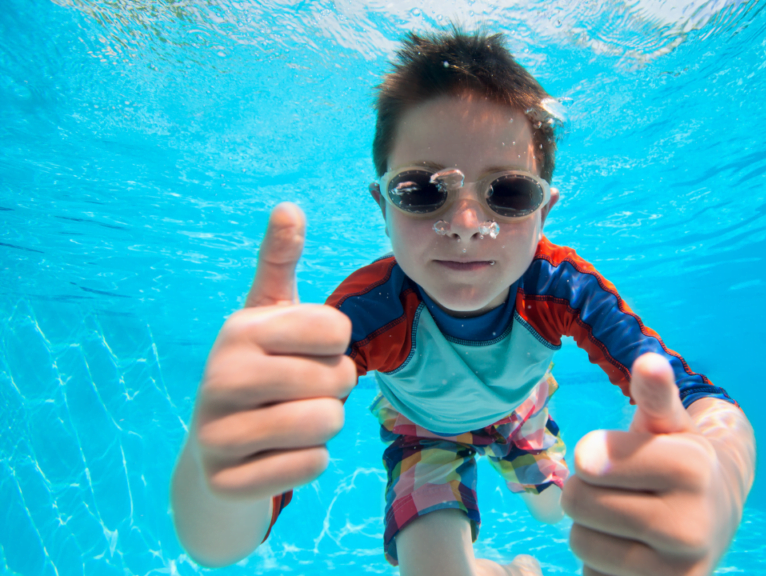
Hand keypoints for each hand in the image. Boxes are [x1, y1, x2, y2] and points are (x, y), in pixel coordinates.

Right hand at [189, 203, 356, 501]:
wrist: (214, 452)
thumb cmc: (259, 370)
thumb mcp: (267, 315)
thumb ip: (279, 262)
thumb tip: (288, 206)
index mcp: (240, 329)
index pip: (337, 329)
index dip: (336, 346)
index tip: (306, 353)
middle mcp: (220, 376)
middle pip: (338, 380)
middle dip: (334, 391)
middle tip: (300, 393)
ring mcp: (217, 432)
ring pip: (327, 424)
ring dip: (324, 427)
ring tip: (291, 421)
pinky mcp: (225, 480)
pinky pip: (311, 467)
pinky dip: (309, 463)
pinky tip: (278, 455)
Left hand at [561, 353, 747, 575]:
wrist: (718, 517)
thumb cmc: (679, 461)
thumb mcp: (668, 424)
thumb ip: (655, 396)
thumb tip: (649, 361)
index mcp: (692, 467)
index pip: (588, 460)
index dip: (591, 455)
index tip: (614, 456)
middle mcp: (691, 525)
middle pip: (577, 501)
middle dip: (587, 490)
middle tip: (619, 490)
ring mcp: (678, 571)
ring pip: (579, 542)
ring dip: (591, 529)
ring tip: (626, 521)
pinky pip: (589, 574)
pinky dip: (599, 562)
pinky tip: (630, 551)